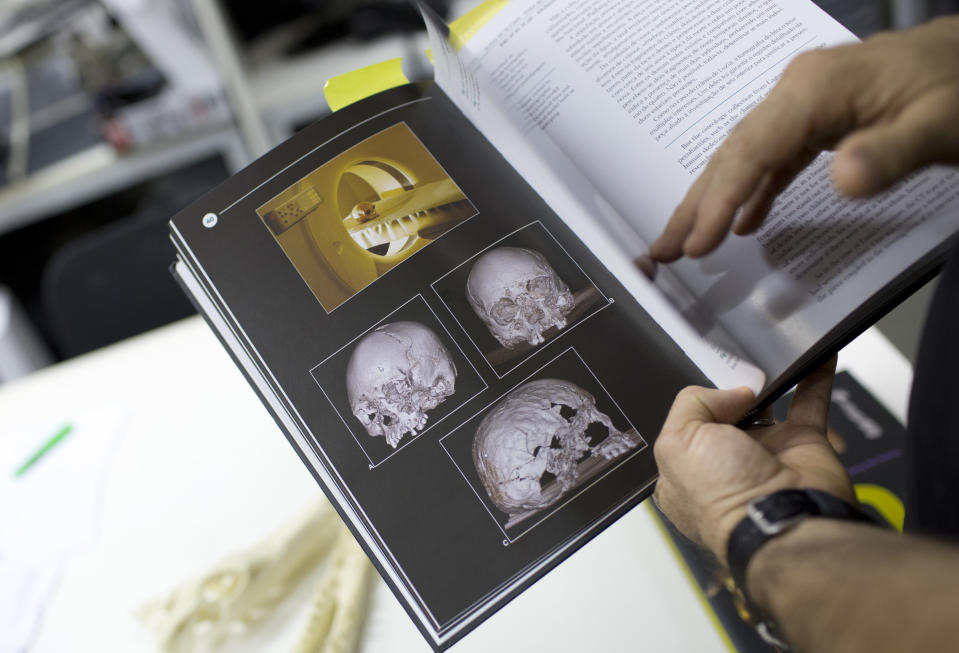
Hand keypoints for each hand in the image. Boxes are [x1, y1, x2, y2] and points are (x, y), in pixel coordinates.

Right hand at [649, 16, 958, 262]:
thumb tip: (841, 183)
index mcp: (816, 88)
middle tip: (662, 250)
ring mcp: (806, 103)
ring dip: (713, 199)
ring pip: (745, 155)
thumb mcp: (941, 123)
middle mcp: (799, 91)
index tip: (696, 245)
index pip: (752, 150)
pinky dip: (752, 191)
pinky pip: (773, 158)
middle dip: (695, 204)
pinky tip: (743, 222)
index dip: (719, 200)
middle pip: (733, 152)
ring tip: (685, 241)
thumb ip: (890, 154)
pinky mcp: (818, 118)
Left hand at [652, 358, 854, 562]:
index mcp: (686, 469)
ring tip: (766, 350)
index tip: (702, 382)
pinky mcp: (803, 445)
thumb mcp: (678, 443)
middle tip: (735, 364)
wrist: (786, 519)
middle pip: (724, 411)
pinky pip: (810, 401)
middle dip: (729, 387)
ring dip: (769, 377)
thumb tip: (733, 393)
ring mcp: (766, 453)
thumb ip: (691, 404)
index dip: (692, 405)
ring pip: (768, 403)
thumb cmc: (723, 496)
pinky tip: (816, 352)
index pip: (683, 426)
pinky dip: (815, 376)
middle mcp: (725, 463)